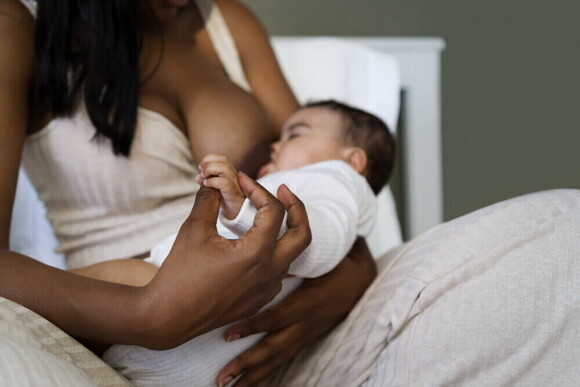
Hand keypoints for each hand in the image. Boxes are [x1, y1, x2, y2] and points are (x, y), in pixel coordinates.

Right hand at [140, 173, 311, 349]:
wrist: (168, 317)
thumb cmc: (179, 272)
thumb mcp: (194, 229)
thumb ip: (210, 199)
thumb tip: (216, 179)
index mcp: (256, 253)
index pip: (274, 210)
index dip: (258, 189)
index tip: (241, 180)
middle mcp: (269, 272)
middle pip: (303, 234)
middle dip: (297, 208)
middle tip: (283, 191)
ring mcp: (267, 290)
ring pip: (292, 255)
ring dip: (283, 232)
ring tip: (264, 216)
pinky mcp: (259, 301)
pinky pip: (278, 273)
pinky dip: (273, 254)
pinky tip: (253, 246)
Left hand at [196, 153, 245, 218]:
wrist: (237, 216)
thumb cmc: (226, 202)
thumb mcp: (214, 189)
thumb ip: (207, 181)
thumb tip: (197, 177)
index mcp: (229, 173)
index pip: (221, 158)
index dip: (209, 159)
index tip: (200, 167)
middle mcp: (233, 176)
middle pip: (223, 159)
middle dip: (208, 163)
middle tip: (201, 171)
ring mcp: (235, 185)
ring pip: (225, 168)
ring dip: (210, 170)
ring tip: (203, 178)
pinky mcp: (234, 194)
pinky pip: (224, 183)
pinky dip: (212, 181)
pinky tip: (206, 185)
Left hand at [216, 238, 376, 385]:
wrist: (362, 283)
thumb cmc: (338, 265)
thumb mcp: (321, 257)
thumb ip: (297, 256)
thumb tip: (270, 246)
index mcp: (308, 303)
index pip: (278, 317)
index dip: (254, 326)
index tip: (228, 334)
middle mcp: (306, 324)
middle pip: (275, 349)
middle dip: (247, 363)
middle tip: (222, 376)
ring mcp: (305, 335)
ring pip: (277, 359)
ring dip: (252, 375)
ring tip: (226, 385)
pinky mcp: (304, 340)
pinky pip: (282, 360)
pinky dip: (263, 373)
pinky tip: (244, 382)